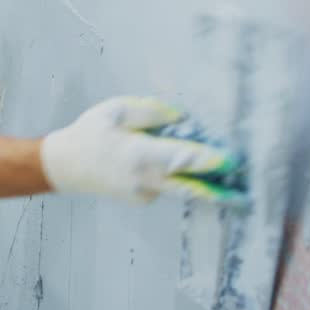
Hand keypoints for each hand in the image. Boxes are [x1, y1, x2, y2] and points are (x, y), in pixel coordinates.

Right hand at [39, 96, 243, 203]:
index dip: (207, 161)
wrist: (63, 166)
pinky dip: (180, 180)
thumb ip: (150, 112)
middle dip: (219, 192)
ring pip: (180, 189)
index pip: (180, 159)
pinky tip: (192, 171)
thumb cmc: (89, 133)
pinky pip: (167, 187)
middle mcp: (144, 179)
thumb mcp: (115, 111)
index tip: (230, 160)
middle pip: (189, 188)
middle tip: (246, 197)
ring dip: (204, 185)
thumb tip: (181, 117)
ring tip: (232, 185)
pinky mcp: (142, 198)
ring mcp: (143, 193)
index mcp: (138, 154)